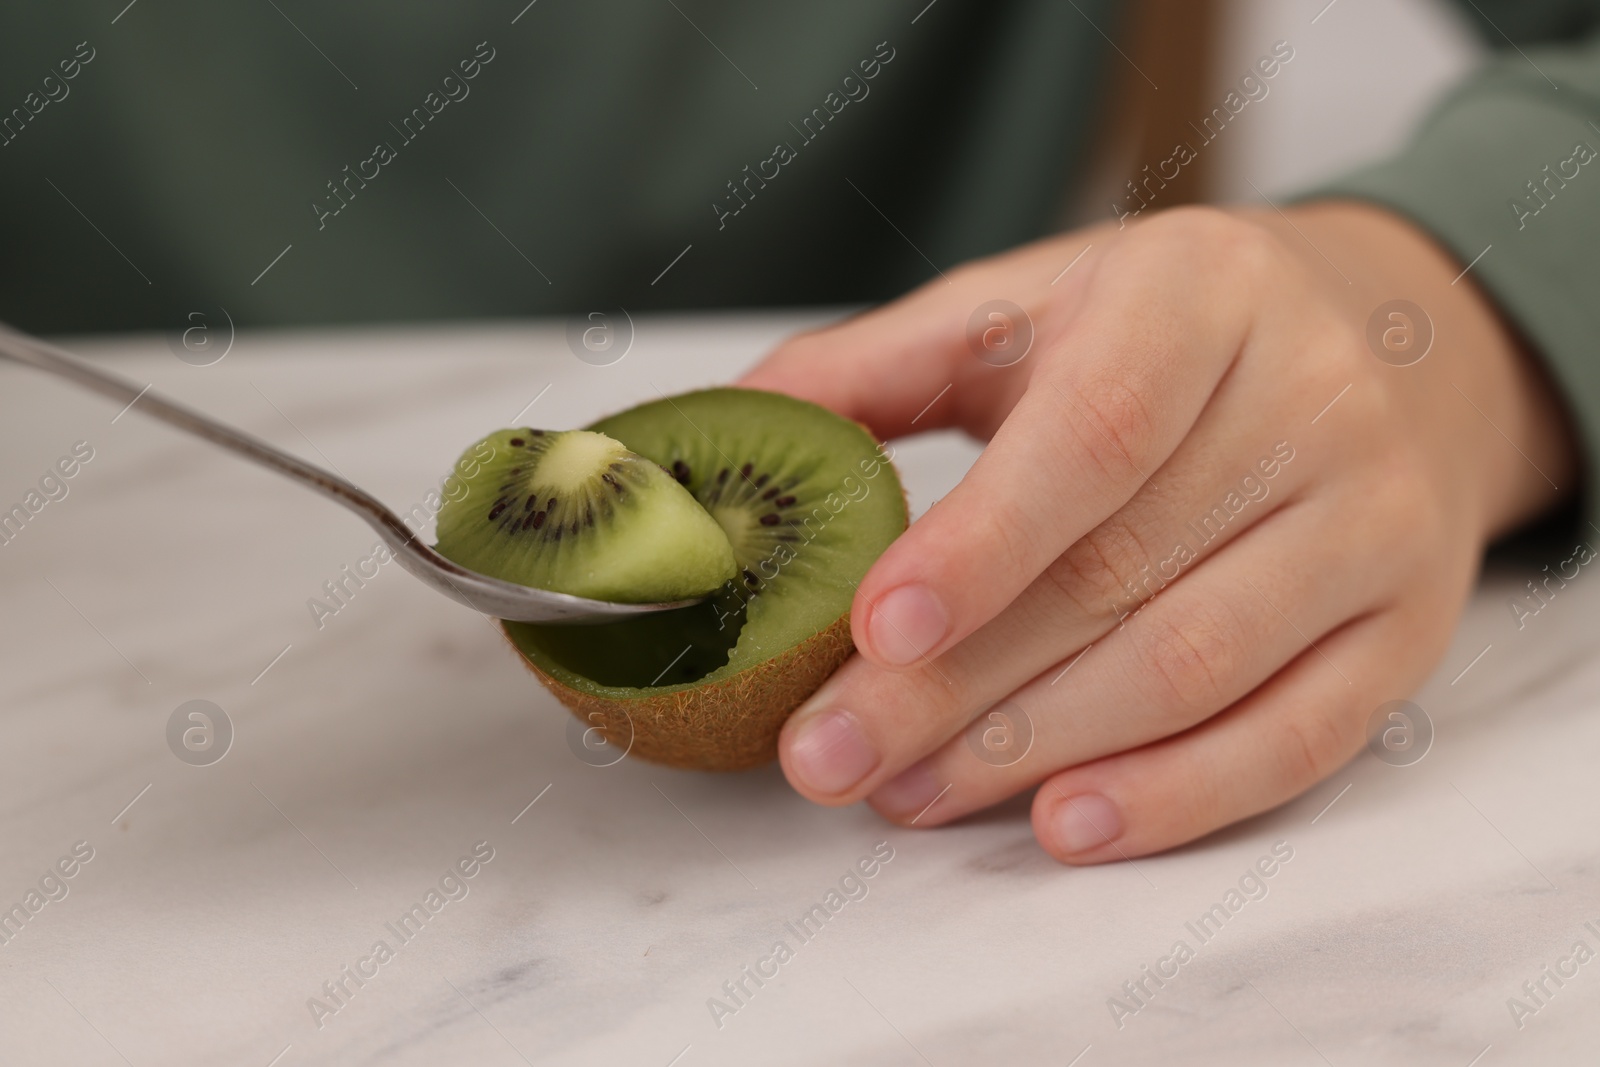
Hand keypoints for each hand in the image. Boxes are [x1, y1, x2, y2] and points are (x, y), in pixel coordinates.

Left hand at [739, 203, 1576, 862]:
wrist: (1392, 344)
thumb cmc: (1171, 329)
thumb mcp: (1031, 303)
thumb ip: (877, 366)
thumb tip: (724, 437)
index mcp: (1204, 294)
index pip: (1095, 433)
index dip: (982, 542)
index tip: (873, 628)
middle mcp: (1314, 402)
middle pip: (1120, 575)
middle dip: (956, 687)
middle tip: (829, 756)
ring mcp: (1376, 524)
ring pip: (1195, 668)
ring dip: (1034, 752)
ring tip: (906, 791)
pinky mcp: (1406, 628)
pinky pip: (1296, 739)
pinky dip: (1174, 798)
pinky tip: (1060, 825)